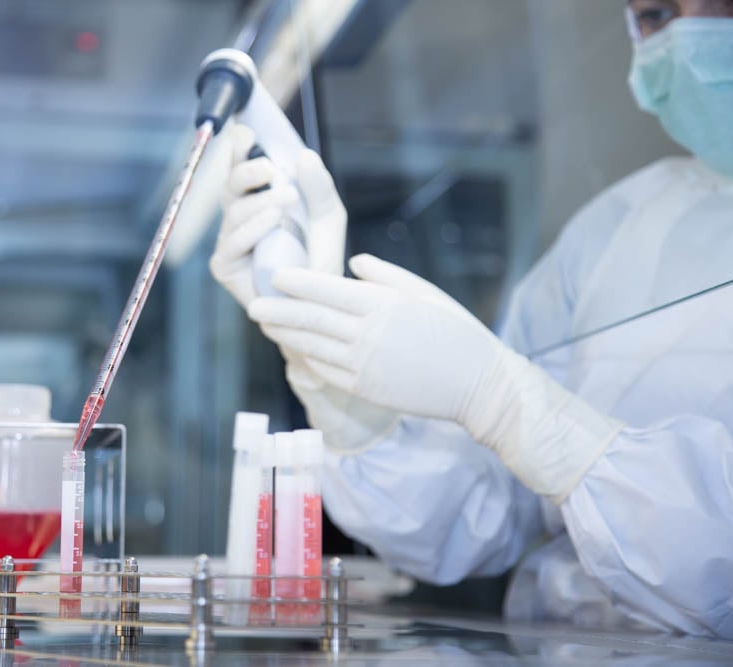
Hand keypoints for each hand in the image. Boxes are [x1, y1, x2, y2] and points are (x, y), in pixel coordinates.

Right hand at [209, 124, 346, 307]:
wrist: (320, 303)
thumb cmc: (319, 258)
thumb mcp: (329, 216)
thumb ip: (319, 186)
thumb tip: (304, 155)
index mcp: (258, 199)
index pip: (242, 166)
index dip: (238, 147)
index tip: (247, 131)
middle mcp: (239, 218)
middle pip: (231, 184)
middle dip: (247, 171)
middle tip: (270, 167)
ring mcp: (229, 242)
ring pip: (233, 211)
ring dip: (259, 202)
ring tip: (286, 199)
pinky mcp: (225, 267)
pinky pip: (232, 243)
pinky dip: (252, 229)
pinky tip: (272, 221)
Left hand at [249, 254, 623, 501]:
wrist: (479, 384)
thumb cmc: (456, 331)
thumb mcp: (424, 292)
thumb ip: (384, 276)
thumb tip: (351, 263)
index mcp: (383, 305)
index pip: (327, 290)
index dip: (297, 284)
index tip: (275, 277)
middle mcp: (368, 335)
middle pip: (311, 320)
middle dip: (278, 311)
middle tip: (253, 305)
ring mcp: (364, 366)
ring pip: (312, 347)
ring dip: (286, 336)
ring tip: (266, 325)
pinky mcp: (366, 390)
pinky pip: (327, 371)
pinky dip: (307, 358)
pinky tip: (295, 349)